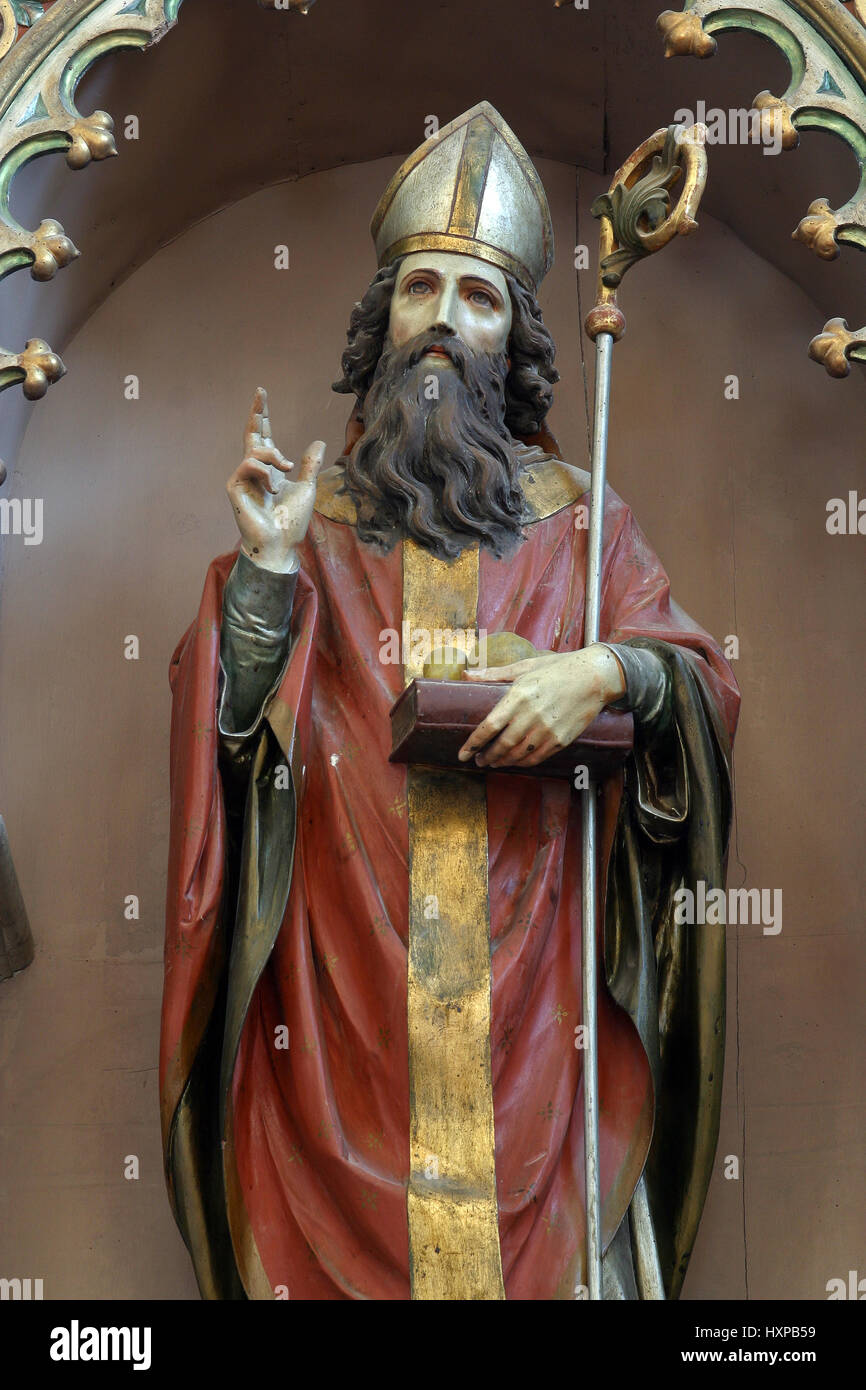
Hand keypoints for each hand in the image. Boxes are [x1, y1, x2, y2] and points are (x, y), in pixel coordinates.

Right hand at [226, 386, 325, 572]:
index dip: (262, 416)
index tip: (262, 394)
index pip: (264, 436)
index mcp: (270, 469)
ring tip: (286, 469)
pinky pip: (249, 465)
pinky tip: (273, 489)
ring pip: (256, 449)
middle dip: (256, 413)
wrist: (281, 543)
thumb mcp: (307, 487)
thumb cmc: (291, 521)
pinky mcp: (234, 486)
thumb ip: (310, 465)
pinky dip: (266, 473)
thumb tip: (318, 442)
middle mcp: (254, 470)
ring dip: (274, 455)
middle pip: (251, 434)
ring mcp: (242, 478)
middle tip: (261, 391)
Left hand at [457, 645, 625, 768]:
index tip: (462, 753)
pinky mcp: (561, 739)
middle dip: (486, 756)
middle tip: (478, 760)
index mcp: (519, 695)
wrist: (595, 677)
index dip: (473, 743)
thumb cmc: (558, 668)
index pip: (490, 726)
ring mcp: (548, 730)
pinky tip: (515, 761)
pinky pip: (537, 757)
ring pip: (519, 755)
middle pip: (502, 744)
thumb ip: (494, 674)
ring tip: (493, 762)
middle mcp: (532, 715)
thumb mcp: (524, 667)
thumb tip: (466, 674)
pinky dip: (522, 763)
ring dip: (502, 761)